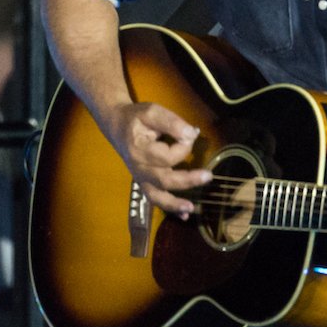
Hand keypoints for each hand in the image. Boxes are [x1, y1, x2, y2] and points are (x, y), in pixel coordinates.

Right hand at [105, 101, 209, 219]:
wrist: (117, 126)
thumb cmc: (136, 119)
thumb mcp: (152, 112)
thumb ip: (172, 122)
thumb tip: (192, 134)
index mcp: (139, 149)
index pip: (167, 155)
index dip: (184, 146)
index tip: (190, 133)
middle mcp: (139, 167)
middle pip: (164, 179)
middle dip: (188, 180)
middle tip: (209, 176)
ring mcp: (141, 178)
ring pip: (157, 196)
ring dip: (175, 204)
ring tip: (191, 208)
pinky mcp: (144, 182)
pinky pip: (156, 199)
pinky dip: (170, 208)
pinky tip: (185, 215)